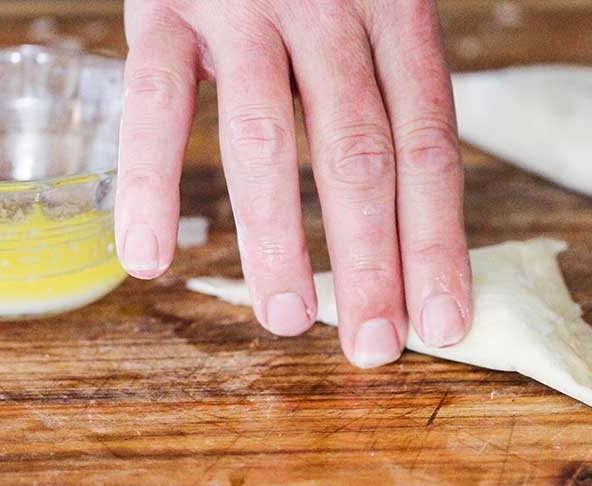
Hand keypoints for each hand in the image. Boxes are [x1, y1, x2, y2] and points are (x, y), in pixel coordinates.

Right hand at [115, 1, 471, 367]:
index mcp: (399, 12)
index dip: (438, 238)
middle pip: (359, 152)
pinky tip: (150, 257)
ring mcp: (244, 2)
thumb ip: (390, 83)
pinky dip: (148, 181)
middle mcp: (332, 6)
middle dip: (370, 260)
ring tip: (284, 319)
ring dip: (276, 240)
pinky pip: (152, 101)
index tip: (444, 318)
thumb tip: (412, 210)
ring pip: (266, 138)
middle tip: (372, 346)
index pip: (428, 144)